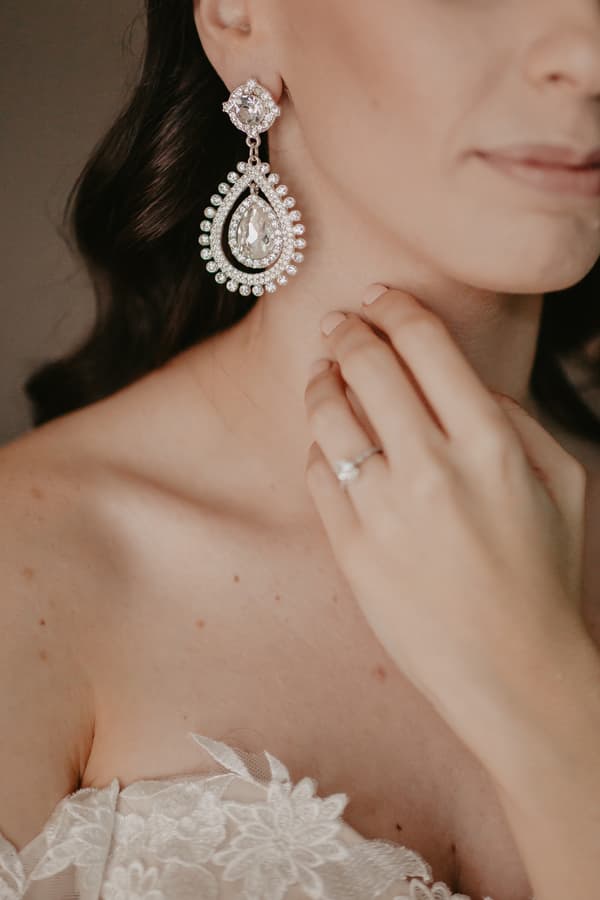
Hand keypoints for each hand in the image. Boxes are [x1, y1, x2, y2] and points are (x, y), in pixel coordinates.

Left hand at [303, 286, 587, 744]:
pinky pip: (317, 474)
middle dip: (347, 332)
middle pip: (368, 366)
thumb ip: (515, 419)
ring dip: (321, 381)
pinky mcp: (351, 547)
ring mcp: (383, 508)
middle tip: (339, 324)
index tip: (380, 296)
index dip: (395, 307)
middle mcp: (431, 466)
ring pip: (330, 415)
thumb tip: (462, 381)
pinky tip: (328, 442)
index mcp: (489, 442)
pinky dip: (319, 447)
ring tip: (322, 373)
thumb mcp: (562, 483)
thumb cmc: (544, 575)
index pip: (425, 343)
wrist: (512, 671)